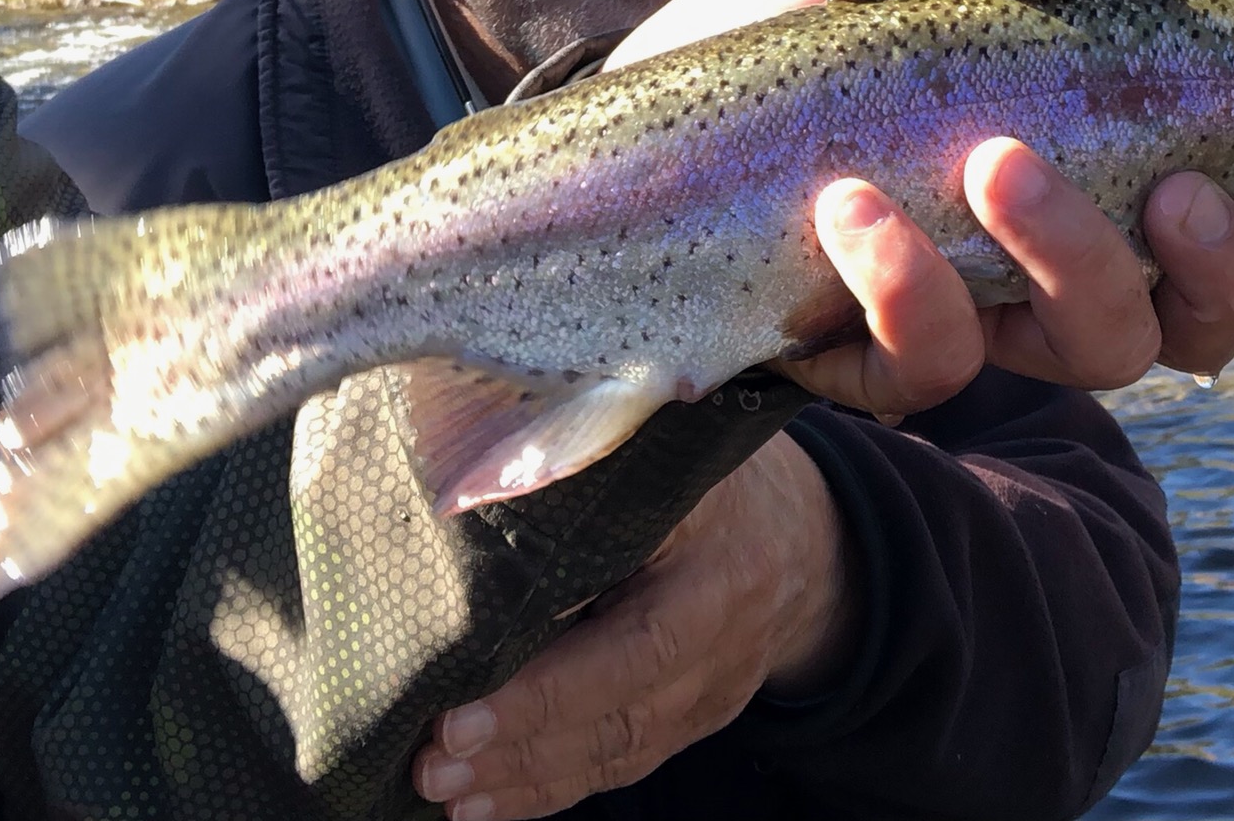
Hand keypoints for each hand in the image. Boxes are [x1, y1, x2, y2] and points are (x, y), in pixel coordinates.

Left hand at [413, 434, 853, 819]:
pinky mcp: (704, 715)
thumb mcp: (657, 448)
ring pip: (623, 742)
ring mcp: (720, 678)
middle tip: (433, 759)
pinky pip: (628, 761)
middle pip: (625, 697)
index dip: (550, 683)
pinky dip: (552, 787)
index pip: (634, 629)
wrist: (800, 532)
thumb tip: (459, 497)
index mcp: (711, 536)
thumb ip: (584, 476)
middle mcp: (723, 617)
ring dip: (525, 774)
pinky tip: (486, 802)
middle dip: (524, 736)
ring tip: (443, 785)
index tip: (457, 707)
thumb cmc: (700, 471)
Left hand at [608, 0, 1233, 414]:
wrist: (653, 105)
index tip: (1194, 180)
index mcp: (1086, 182)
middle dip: (1155, 266)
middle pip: (1158, 331)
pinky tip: (846, 209)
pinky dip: (902, 288)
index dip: (1230, 254)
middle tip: (1084, 172)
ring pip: (1069, 357)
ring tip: (974, 165)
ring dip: (1048, 264)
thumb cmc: (804, 28)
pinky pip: (922, 367)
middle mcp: (1041, 273)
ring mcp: (961, 320)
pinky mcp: (863, 358)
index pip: (1208, 262)